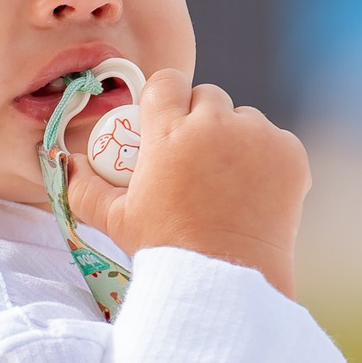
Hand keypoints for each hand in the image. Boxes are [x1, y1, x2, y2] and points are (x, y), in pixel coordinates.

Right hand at [63, 69, 309, 299]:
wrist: (228, 280)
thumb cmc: (166, 250)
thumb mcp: (114, 220)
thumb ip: (84, 186)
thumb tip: (71, 162)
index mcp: (169, 131)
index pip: (166, 82)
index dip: (164, 101)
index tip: (163, 125)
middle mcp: (216, 124)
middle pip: (207, 97)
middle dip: (200, 119)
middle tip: (194, 159)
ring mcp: (258, 137)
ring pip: (243, 119)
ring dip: (234, 138)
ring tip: (225, 180)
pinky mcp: (290, 154)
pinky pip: (274, 142)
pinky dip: (265, 159)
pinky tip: (253, 190)